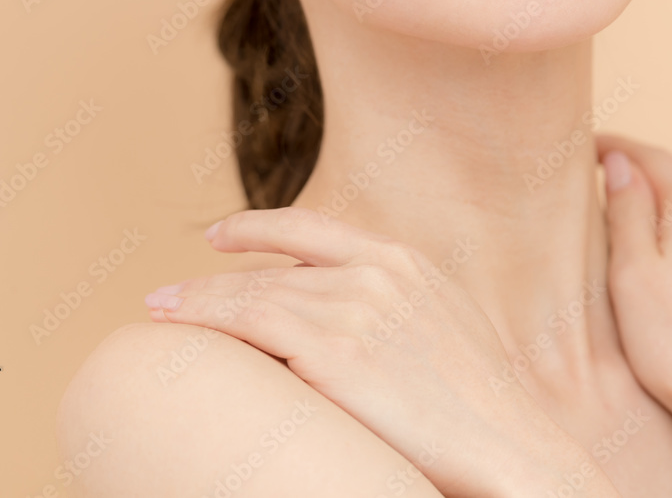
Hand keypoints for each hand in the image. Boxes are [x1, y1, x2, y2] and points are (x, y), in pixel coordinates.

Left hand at [144, 207, 621, 497]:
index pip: (314, 228)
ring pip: (253, 292)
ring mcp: (354, 306)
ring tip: (161, 310)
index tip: (223, 235)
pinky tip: (174, 322)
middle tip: (172, 293)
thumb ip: (397, 310)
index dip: (260, 227)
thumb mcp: (445, 329)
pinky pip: (247, 322)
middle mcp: (376, 271)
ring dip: (199, 300)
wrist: (510, 443)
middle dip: (216, 276)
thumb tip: (350, 325)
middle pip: (274, 265)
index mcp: (405, 260)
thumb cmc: (482, 405)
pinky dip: (203, 317)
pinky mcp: (334, 349)